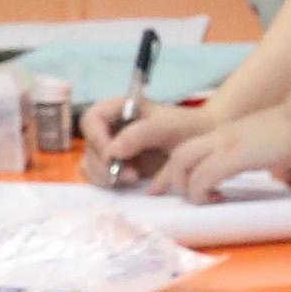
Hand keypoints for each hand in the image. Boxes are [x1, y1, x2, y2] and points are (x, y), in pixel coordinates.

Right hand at [83, 89, 222, 191]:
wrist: (201, 143)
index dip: (96, 137)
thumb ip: (141, 134)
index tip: (112, 155)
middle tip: (129, 174)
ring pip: (91, 164)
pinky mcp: (117, 166)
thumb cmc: (186, 127)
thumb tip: (112, 151)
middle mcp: (110, 127)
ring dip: (105, 175)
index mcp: (119, 108)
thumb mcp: (168, 126)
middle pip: (89, 146)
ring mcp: (112, 148)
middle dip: (104, 163)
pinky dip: (110, 182)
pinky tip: (132, 181)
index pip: (92, 119)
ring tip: (133, 178)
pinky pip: (100, 177)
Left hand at [97, 90, 290, 195]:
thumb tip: (290, 180)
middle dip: (169, 180)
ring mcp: (225, 143)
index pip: (191, 150)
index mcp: (229, 135)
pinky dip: (202, 193)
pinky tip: (217, 199)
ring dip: (186, 188)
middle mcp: (220, 137)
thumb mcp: (286, 151)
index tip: (171, 189)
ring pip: (182, 164)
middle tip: (169, 199)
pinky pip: (203, 177)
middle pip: (178, 156)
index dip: (176, 171)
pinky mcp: (233, 155)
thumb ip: (283, 165)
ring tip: (202, 201)